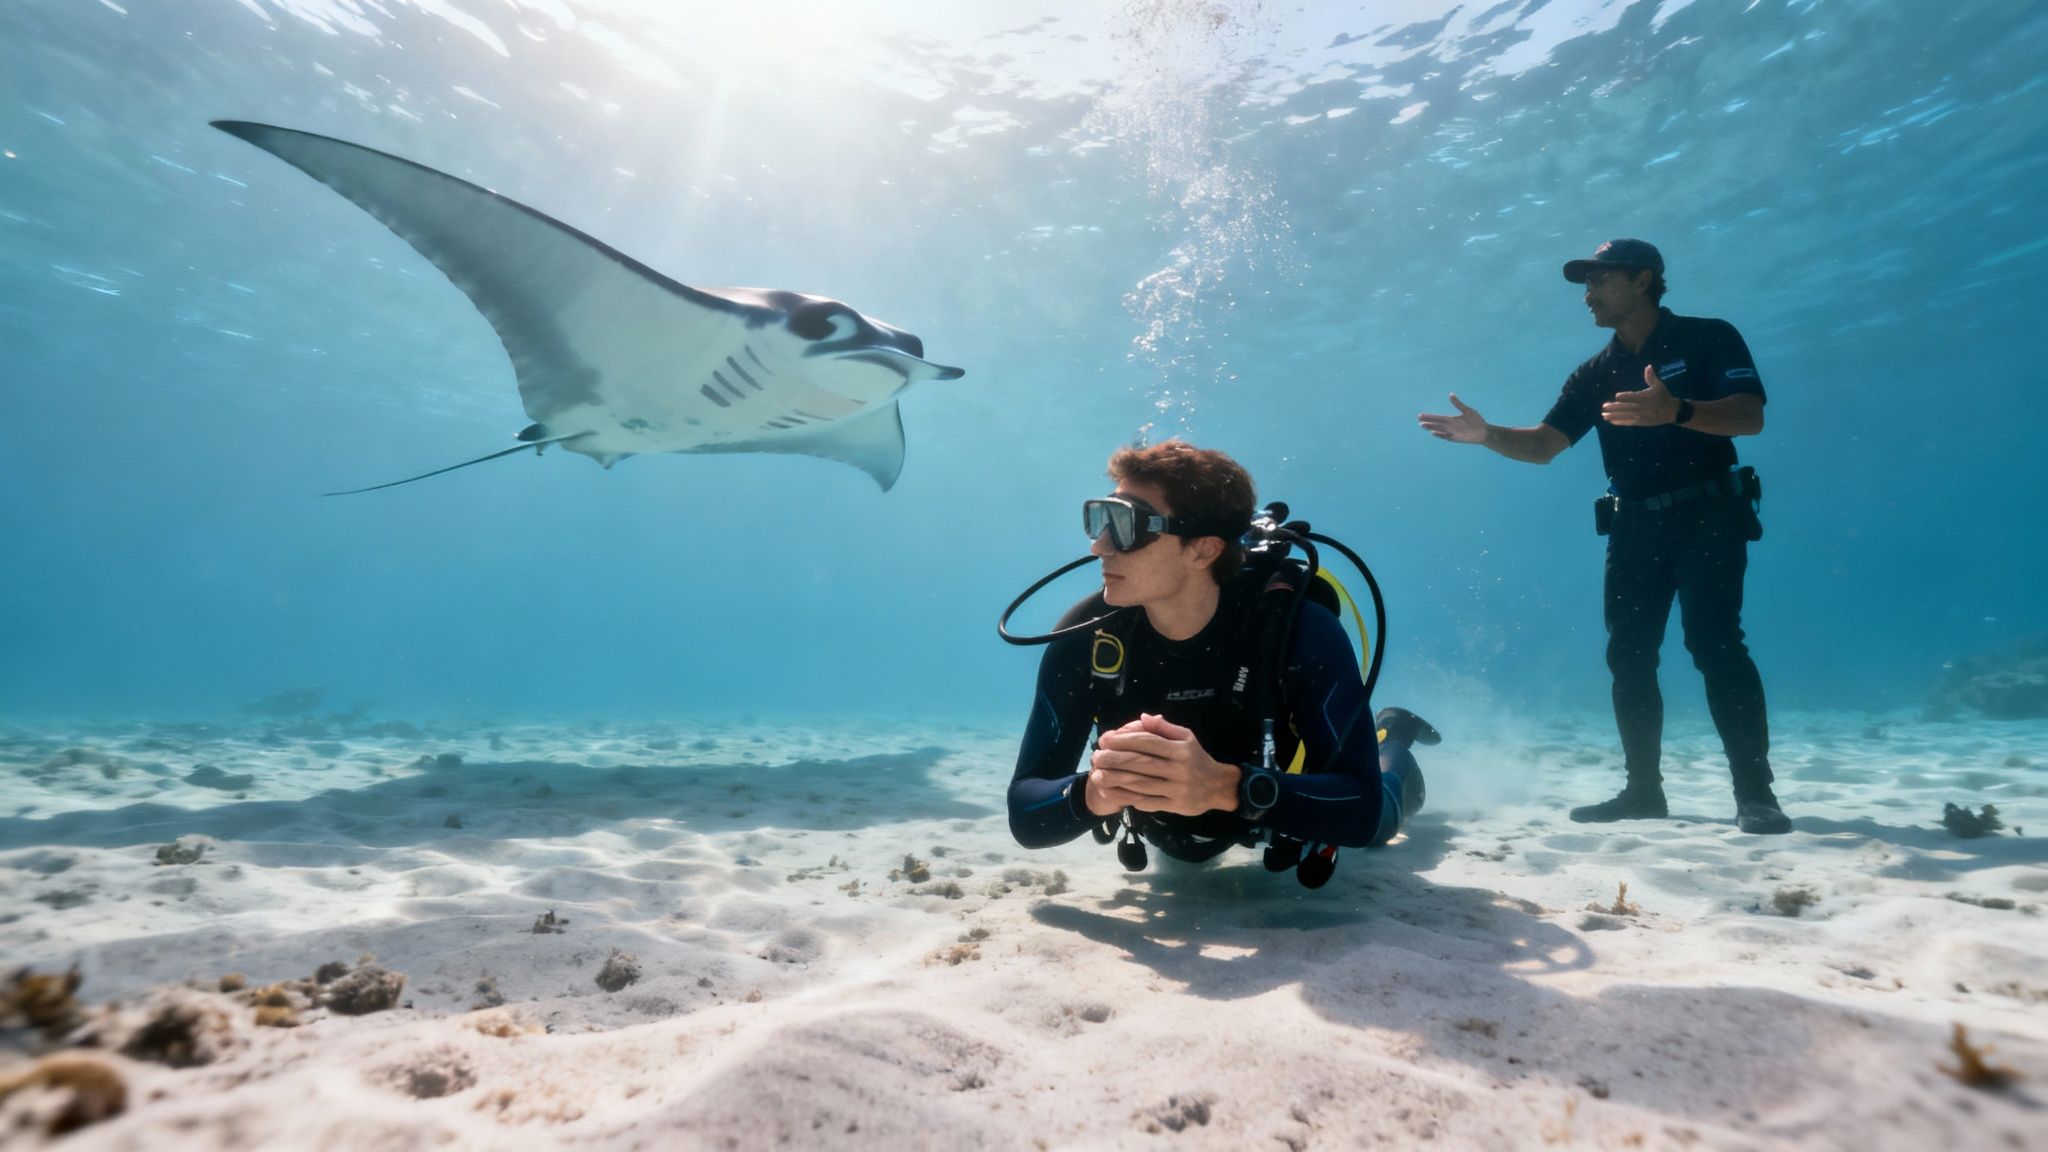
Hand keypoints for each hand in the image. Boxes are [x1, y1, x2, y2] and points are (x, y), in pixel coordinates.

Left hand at [1086, 713, 1237, 816]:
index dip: (1124, 740)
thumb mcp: (1187, 738)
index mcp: (1181, 750)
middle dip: (1115, 759)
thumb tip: (1143, 717)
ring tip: (1097, 775)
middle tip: (1097, 756)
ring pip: (1141, 784)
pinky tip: (1112, 793)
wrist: (1218, 787)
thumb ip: (1165, 728)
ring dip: (1116, 780)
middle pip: (1141, 763)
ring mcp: (1176, 789)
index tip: (1105, 739)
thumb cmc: (1197, 759)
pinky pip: (1147, 802)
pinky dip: (1127, 798)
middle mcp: (1179, 769)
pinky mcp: (1173, 806)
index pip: (1148, 742)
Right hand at [1418, 393, 1488, 442]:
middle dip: (1428, 421)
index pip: (1438, 417)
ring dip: (1431, 427)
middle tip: (1418, 419)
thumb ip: (1458, 404)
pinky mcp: (1455, 438)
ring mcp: (1452, 433)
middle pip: (1436, 423)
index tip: (1421, 415)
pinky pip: (1445, 437)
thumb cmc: (1476, 420)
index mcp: (1452, 419)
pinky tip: (1433, 433)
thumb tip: (1450, 394)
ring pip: (1439, 430)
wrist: (1484, 432)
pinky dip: (1439, 435)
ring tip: (1422, 425)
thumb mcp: (1467, 410)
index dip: (1430, 416)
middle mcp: (1450, 426)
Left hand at [1602, 364, 1682, 426]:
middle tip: (1604, 406)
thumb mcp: (1659, 385)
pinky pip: (1628, 422)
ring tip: (1603, 415)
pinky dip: (1620, 422)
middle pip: (1626, 407)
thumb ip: (1651, 377)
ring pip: (1625, 416)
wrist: (1671, 411)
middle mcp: (1642, 407)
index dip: (1625, 397)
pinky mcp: (1640, 422)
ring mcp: (1640, 416)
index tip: (1616, 396)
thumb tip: (1648, 366)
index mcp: (1645, 398)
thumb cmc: (1663, 396)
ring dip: (1613, 416)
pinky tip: (1611, 421)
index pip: (1633, 397)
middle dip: (1614, 407)